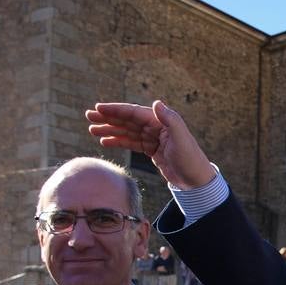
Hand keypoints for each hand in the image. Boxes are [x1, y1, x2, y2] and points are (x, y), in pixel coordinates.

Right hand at [86, 100, 216, 189]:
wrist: (197, 181)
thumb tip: (156, 103)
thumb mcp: (181, 139)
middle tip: (88, 116)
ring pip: (127, 132)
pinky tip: (104, 142)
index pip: (134, 112)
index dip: (116, 110)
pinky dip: (118, 141)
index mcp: (162, 121)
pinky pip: (132, 143)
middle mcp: (157, 127)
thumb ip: (170, 120)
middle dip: (108, 118)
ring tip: (91, 129)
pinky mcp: (152, 151)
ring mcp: (154, 139)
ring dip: (110, 130)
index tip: (98, 108)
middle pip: (128, 120)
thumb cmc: (191, 160)